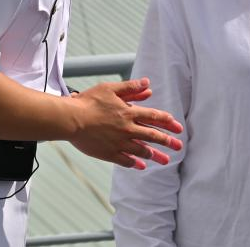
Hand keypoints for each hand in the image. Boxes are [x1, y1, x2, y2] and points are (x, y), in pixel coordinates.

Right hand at [68, 78, 183, 169]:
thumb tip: (148, 84)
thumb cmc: (88, 102)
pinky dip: (136, 163)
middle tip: (179, 147)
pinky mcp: (108, 153)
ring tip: (166, 160)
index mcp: (129, 112)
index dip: (167, 122)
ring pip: (142, 150)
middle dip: (168, 141)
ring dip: (155, 155)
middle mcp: (127, 129)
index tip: (178, 127)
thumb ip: (131, 88)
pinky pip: (126, 160)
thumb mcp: (110, 89)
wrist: (70, 119)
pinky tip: (142, 165)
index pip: (153, 117)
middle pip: (152, 135)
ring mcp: (118, 142)